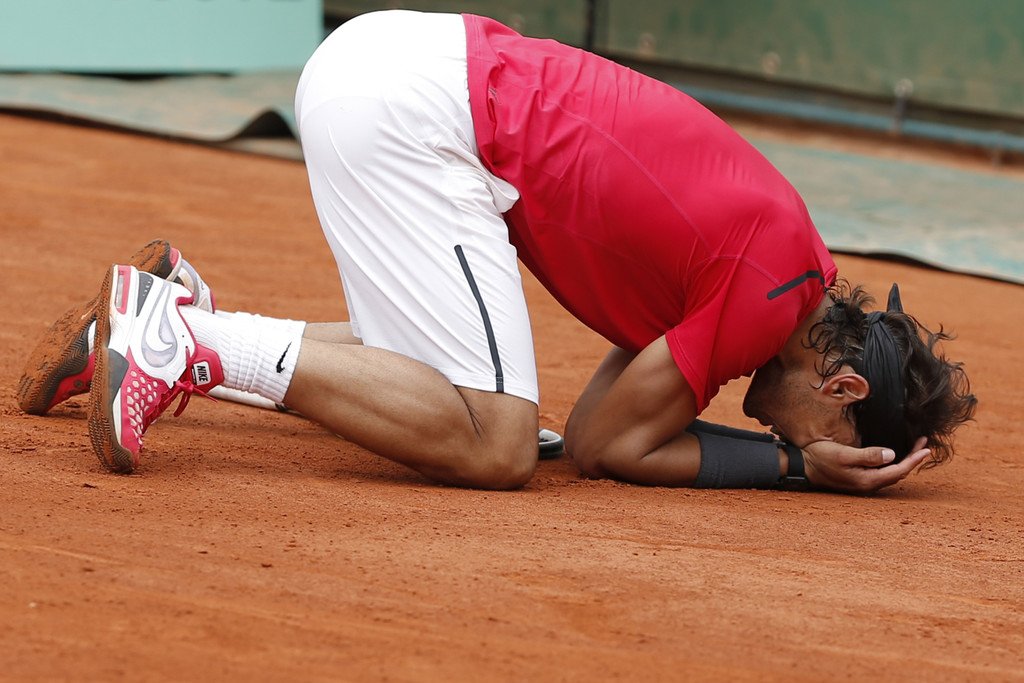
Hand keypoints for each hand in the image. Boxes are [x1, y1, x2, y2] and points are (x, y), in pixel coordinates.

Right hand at [802, 437, 929, 492]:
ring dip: (905, 461)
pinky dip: (893, 463)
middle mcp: (868, 484)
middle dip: (913, 459)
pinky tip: (894, 455)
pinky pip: (883, 472)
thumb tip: (892, 455)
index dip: (914, 459)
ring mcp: (863, 482)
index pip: (899, 470)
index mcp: (867, 480)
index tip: (927, 448)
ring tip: (914, 448)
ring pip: (891, 473)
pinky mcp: (858, 478)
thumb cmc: (820, 457)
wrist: (802, 466)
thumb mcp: (843, 454)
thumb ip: (867, 455)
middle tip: (923, 443)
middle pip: (898, 473)